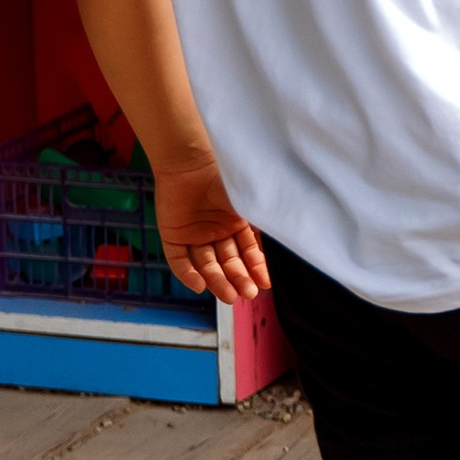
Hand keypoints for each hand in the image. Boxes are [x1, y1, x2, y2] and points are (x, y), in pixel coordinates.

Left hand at [154, 157, 270, 303]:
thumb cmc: (224, 179)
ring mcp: (193, 233)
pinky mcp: (172, 234)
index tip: (264, 285)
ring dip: (217, 281)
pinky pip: (179, 260)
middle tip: (246, 294)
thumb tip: (288, 239)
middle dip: (238, 278)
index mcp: (235, 221)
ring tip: (230, 296)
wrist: (190, 163)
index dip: (256, 268)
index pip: (247, 252)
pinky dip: (187, 274)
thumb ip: (264, 224)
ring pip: (206, 264)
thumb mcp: (250, 204)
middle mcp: (215, 229)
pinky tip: (200, 286)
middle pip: (227, 261)